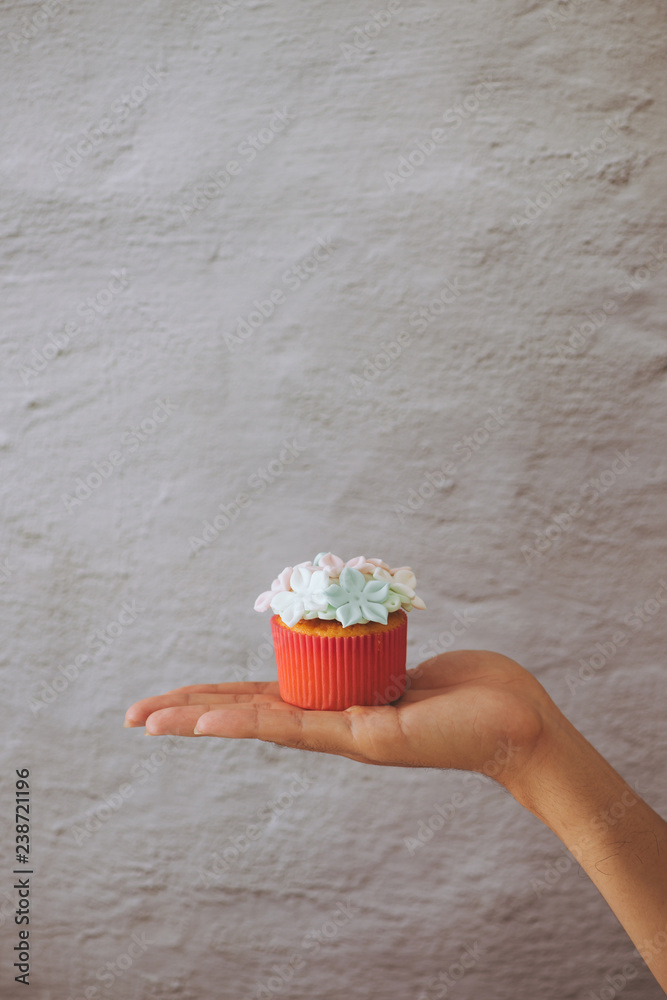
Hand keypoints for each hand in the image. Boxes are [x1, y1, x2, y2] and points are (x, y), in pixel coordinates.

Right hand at [124, 650, 551, 786]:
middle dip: (190, 713)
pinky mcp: (364, 737)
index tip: (175, 695)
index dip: (217, 695)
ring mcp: (344, 734)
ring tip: (150, 718)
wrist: (521, 724)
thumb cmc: (473, 692)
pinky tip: (208, 717)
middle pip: (249, 713)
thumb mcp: (407, 665)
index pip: (266, 698)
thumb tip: (356, 635)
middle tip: (134, 715)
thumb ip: (371, 658)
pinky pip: (296, 724)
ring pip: (259, 721)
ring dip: (201, 717)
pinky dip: (247, 719)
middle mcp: (333, 724)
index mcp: (340, 706)